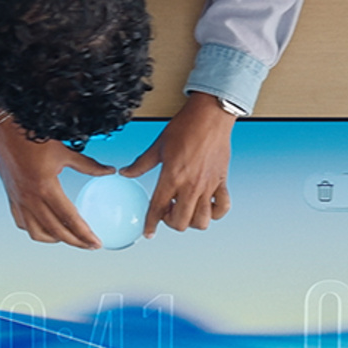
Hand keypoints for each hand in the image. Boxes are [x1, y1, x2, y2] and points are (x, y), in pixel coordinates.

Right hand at [0, 107, 110, 248]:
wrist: (3, 129)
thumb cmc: (32, 137)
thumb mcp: (65, 151)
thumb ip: (88, 165)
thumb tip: (108, 171)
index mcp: (45, 187)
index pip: (69, 218)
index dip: (84, 234)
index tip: (96, 243)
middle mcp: (30, 198)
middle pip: (55, 231)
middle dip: (75, 241)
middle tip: (89, 245)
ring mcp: (19, 199)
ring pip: (36, 232)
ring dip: (54, 238)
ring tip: (68, 237)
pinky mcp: (11, 197)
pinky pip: (22, 222)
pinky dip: (35, 229)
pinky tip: (45, 228)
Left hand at [123, 92, 233, 238]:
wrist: (210, 116)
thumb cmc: (185, 127)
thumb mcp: (158, 146)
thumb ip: (141, 164)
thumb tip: (125, 172)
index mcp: (171, 176)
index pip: (157, 208)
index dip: (150, 224)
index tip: (148, 232)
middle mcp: (190, 185)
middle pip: (180, 222)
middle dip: (171, 223)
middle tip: (168, 212)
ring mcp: (207, 186)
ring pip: (201, 221)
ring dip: (192, 221)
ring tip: (186, 210)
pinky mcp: (221, 182)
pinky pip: (222, 208)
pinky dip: (215, 213)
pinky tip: (207, 207)